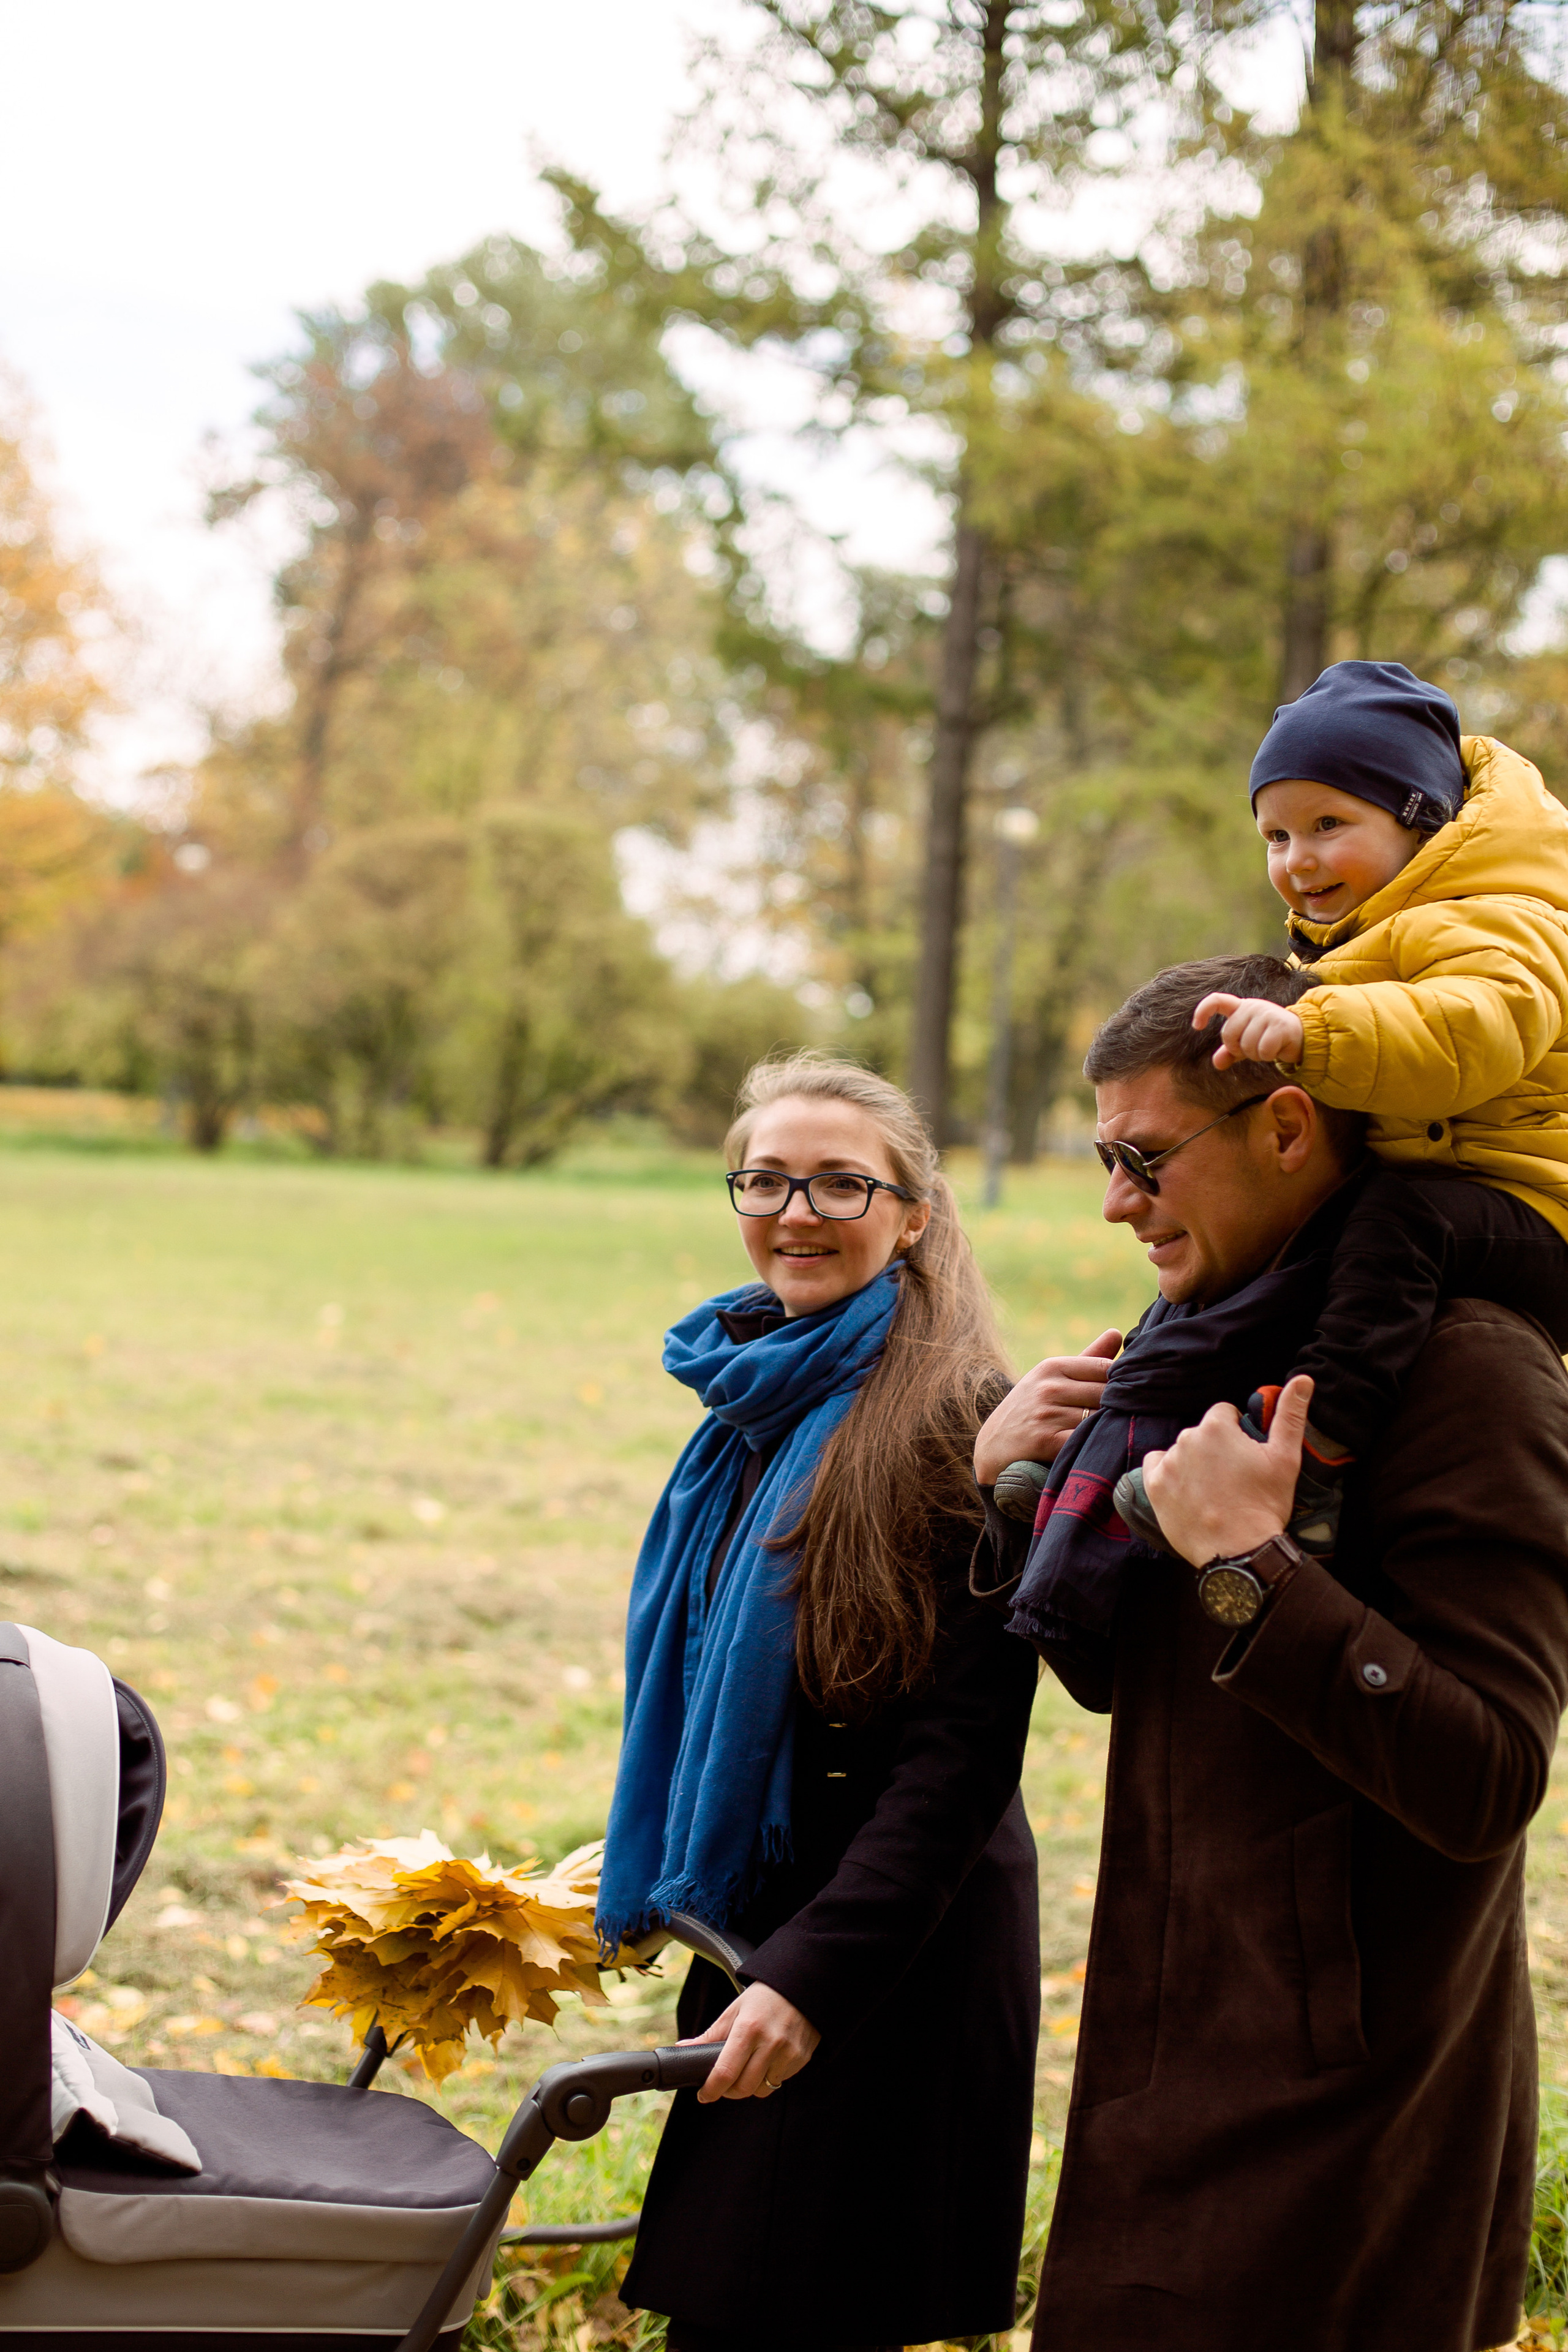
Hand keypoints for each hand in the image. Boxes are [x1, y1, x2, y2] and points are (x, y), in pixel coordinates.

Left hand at [682, 1980, 819, 2101]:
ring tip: (747, 2069)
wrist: (801, 1986)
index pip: (725, 2072)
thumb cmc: (763, 1997)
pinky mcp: (801, 2058)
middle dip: (728, 2091)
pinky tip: (767, 2061)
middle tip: (724, 2083)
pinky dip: (768, 2078)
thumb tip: (683, 2049)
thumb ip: (710, 2035)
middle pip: (743, 2088)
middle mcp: (770, 2042)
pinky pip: (779, 2081)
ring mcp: (788, 2052)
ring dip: (750, 2086)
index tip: (704, 2095)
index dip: (711, 2090)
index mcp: (748, 2028)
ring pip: (762, 2089)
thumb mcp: (734, 2011)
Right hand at [974, 1329, 1121, 1484]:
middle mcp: (1048, 1387)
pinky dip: (1095, 1445)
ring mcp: (1046, 1414)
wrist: (993, 1447)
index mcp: (1051, 1367)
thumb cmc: (1030, 1409)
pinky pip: (1084, 1440)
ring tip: (1115, 1433)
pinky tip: (1098, 1448)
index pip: (1104, 1367)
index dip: (1122, 1382)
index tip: (1130, 1393)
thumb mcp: (1051, 1378)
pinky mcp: (1046, 1442)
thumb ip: (1087, 1359)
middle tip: (1130, 1415)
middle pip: (1105, 1393)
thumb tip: (1117, 1332)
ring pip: (1097, 1418)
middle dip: (1120, 1406)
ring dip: (1109, 1428)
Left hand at [1141, 1374, 1311, 1566]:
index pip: (1224, 1414)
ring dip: (1194, 1463)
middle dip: (1215, 1449)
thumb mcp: (1286, 1458)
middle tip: (1232, 1479)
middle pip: (1202, 1433)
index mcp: (1216, 1426)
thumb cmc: (1265, 1504)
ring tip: (1213, 1491)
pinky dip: (1168, 1473)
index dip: (1237, 1434)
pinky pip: (1156, 1465)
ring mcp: (1168, 1463)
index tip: (1245, 1458)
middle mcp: (1187, 1438)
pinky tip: (1186, 1490)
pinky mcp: (1154, 1486)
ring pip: (1182, 1451)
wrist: (1240, 1551)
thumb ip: (1290, 1414)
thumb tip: (1303, 1378)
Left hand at [1192, 992, 1304, 1070]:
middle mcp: (1252, 1006)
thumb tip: (1217, 1063)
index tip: (1197, 1026)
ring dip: (1256, 1054)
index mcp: (1241, 1007)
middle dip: (1238, 1048)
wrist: (1301, 1036)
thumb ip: (1230, 1052)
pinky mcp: (1280, 1025)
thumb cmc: (1270, 1038)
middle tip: (1253, 1047)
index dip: (1203, 1011)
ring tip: (1267, 1047)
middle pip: (1228, 1034)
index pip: (1217, 1000)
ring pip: (1246, 1045)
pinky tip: (1277, 1049)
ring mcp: (1267, 1014)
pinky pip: (1263, 1050)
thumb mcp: (1247, 1044)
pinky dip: (1268, 1056)